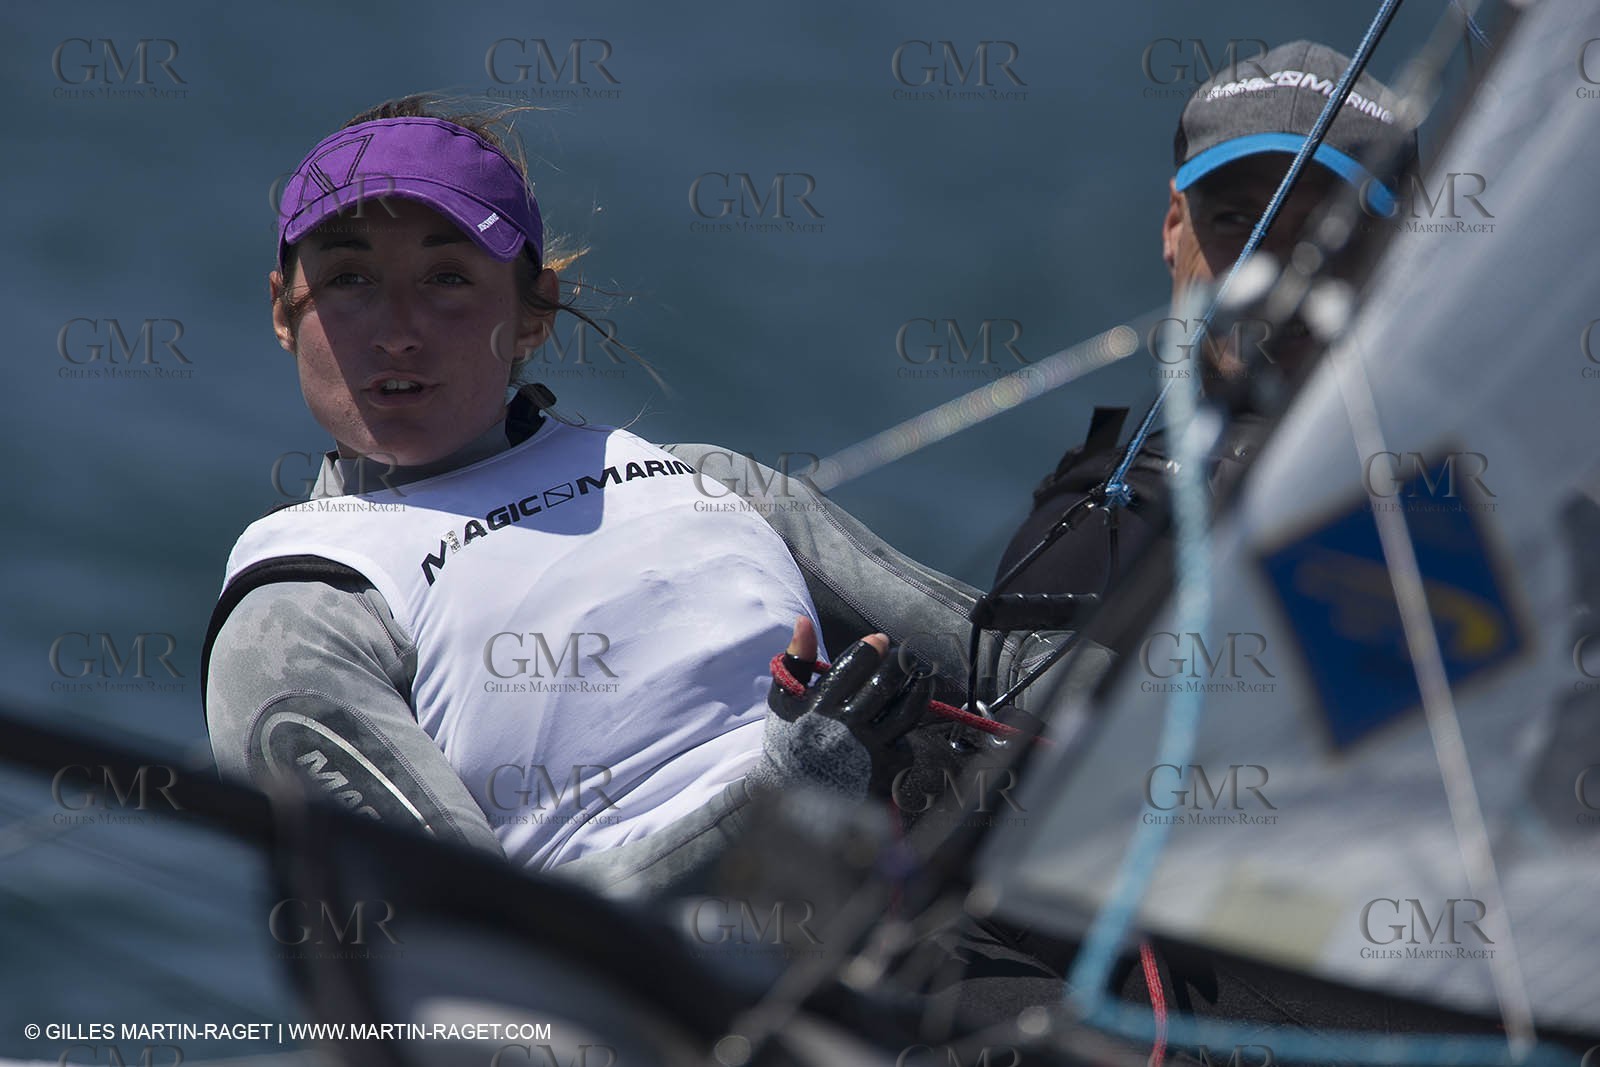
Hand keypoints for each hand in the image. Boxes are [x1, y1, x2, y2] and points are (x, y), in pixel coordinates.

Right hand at [769, 617, 930, 794]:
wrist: (795, 795)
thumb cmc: (789, 738)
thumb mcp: (784, 698)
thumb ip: (798, 659)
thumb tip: (804, 621)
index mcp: (820, 706)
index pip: (856, 664)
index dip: (873, 647)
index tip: (879, 641)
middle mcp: (847, 727)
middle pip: (886, 682)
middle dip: (899, 661)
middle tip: (902, 655)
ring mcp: (869, 750)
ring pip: (907, 710)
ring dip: (919, 687)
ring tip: (921, 676)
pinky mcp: (885, 770)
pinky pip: (907, 740)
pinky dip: (907, 728)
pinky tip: (904, 716)